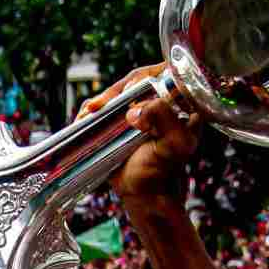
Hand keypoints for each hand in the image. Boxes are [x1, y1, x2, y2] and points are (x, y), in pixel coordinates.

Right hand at [78, 66, 199, 202]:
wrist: (144, 195)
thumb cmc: (161, 172)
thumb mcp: (174, 145)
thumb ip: (165, 119)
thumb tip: (136, 109)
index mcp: (182, 103)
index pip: (163, 73)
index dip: (144, 78)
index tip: (129, 92)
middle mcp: (161, 102)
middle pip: (136, 80)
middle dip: (115, 90)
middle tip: (101, 105)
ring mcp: (139, 111)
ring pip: (118, 92)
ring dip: (101, 99)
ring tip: (91, 111)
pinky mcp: (120, 121)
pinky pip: (104, 105)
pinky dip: (92, 108)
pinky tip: (86, 115)